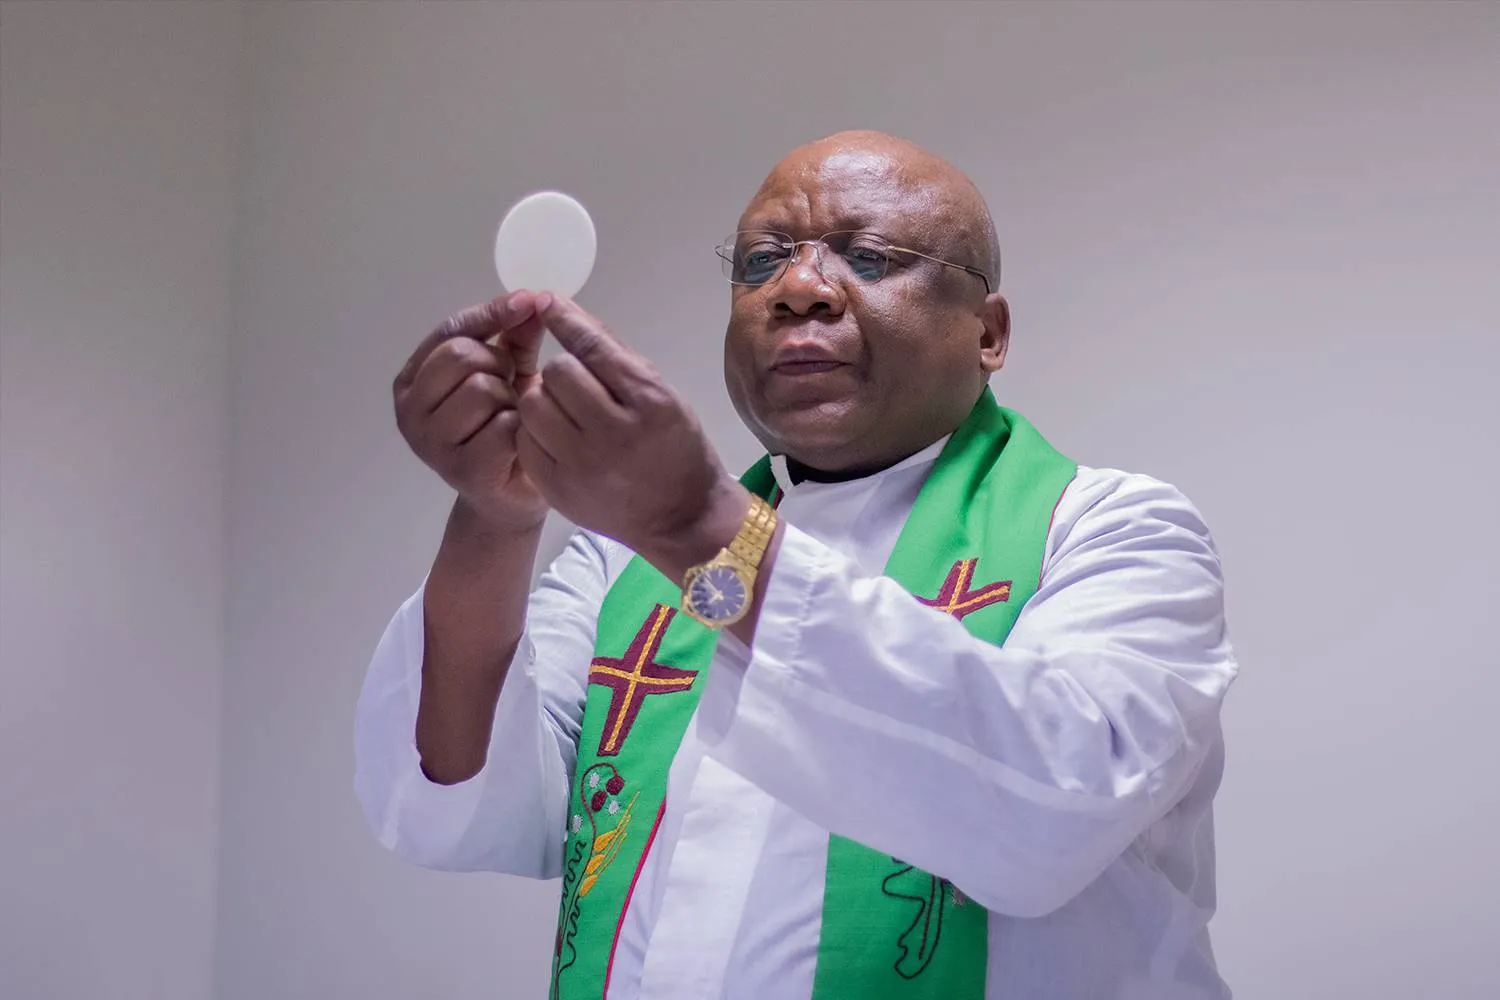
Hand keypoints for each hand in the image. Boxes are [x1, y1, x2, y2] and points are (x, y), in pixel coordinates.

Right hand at [393, 292, 549, 532]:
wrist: (511, 497)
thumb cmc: (504, 430)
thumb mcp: (508, 375)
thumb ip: (514, 338)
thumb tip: (533, 298)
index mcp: (412, 380)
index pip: (450, 331)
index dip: (491, 313)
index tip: (529, 301)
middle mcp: (409, 410)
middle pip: (462, 356)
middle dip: (498, 365)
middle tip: (509, 388)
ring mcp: (430, 442)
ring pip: (482, 389)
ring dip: (510, 400)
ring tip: (510, 418)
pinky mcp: (459, 469)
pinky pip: (501, 426)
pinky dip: (520, 429)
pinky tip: (517, 442)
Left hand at [515, 294, 747, 575]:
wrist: (682, 518)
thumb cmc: (676, 447)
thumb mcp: (661, 395)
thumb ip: (614, 355)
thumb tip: (564, 309)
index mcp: (648, 402)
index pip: (592, 347)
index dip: (566, 319)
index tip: (548, 303)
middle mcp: (614, 433)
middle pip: (557, 372)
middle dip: (563, 369)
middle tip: (578, 384)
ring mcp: (582, 464)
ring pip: (534, 404)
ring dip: (544, 398)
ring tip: (564, 410)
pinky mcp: (558, 488)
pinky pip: (525, 440)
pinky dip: (536, 430)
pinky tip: (556, 437)